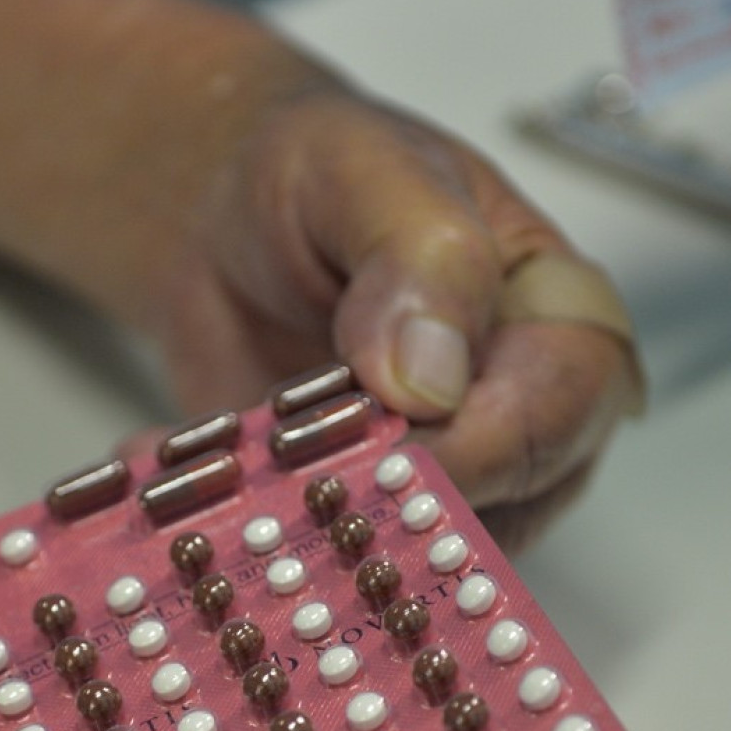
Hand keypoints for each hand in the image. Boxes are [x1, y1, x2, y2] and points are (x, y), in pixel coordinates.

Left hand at [142, 86, 643, 552]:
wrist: (231, 222)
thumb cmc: (327, 179)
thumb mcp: (367, 175)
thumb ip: (419, 260)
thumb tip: (432, 379)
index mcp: (559, 322)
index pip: (557, 411)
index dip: (480, 448)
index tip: (387, 453)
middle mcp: (517, 419)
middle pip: (494, 507)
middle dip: (378, 507)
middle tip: (279, 490)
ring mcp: (439, 482)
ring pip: (400, 550)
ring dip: (298, 529)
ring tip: (210, 486)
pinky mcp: (356, 518)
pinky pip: (317, 555)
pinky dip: (240, 531)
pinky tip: (172, 494)